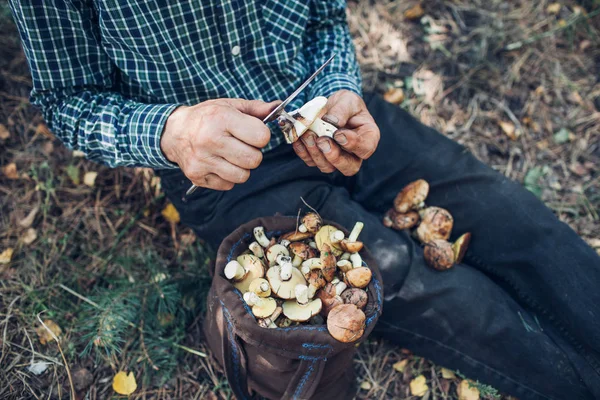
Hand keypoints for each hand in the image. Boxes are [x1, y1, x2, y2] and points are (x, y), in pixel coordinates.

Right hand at [161, 98, 278, 189]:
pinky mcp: (197, 176)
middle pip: (254, 160)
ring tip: (231, 155)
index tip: (253, 133)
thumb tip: (279, 108)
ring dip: (241, 168)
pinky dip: (227, 177)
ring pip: (242, 176)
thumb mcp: (229, 105)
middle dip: (253, 154)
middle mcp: (210, 140)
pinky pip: (228, 185)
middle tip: (242, 146)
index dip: (261, 136)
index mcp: (221, 118)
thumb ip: (256, 109)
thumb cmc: (207, 117)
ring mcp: (202, 160)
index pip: (261, 137)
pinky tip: (218, 163)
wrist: (174, 132)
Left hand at [292, 90, 379, 175]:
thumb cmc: (346, 104)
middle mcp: (354, 153)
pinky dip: (303, 152)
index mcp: (368, 137)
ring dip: (315, 153)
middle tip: (322, 141)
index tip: (338, 133)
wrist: (332, 106)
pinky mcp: (320, 158)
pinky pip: (311, 161)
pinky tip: (299, 139)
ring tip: (308, 135)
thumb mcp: (347, 100)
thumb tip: (331, 122)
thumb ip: (342, 110)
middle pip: (349, 167)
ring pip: (328, 167)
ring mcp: (337, 158)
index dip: (352, 144)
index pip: (365, 148)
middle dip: (333, 156)